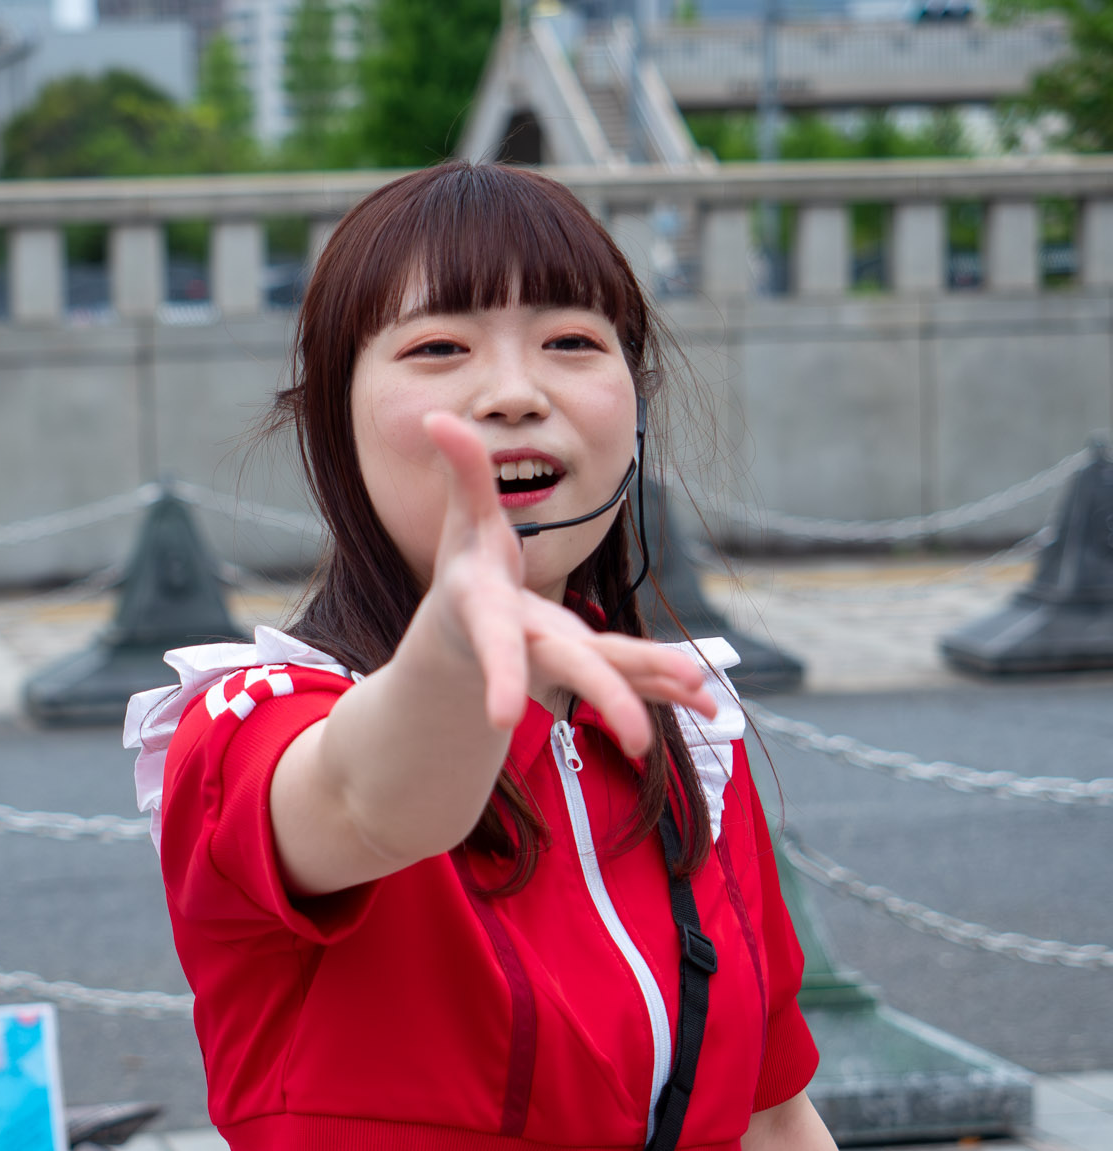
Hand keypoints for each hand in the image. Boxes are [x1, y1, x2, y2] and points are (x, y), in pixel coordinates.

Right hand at [422, 410, 715, 753]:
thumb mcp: (461, 523)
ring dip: (655, 686)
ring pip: (611, 674)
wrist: (466, 640)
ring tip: (705, 697)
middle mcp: (530, 646)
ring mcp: (563, 660)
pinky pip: (634, 678)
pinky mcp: (591, 664)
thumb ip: (461, 473)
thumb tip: (440, 414)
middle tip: (639, 735)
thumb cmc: (466, 574)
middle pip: (569, 668)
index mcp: (490, 614)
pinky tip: (711, 705)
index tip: (503, 717)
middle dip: (606, 695)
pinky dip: (669, 689)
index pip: (496, 643)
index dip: (500, 676)